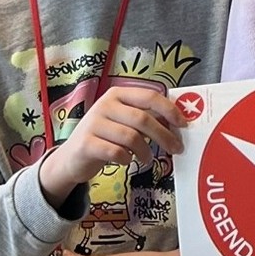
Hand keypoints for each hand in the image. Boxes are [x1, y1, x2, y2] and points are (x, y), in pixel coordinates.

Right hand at [38, 86, 185, 207]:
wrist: (71, 158)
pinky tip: (127, 161)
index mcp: (118, 94)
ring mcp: (93, 123)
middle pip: (143, 119)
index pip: (150, 96)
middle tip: (177, 148)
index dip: (170, 110)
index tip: (184, 124)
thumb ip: (146, 118)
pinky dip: (127, 158)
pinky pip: (115, 152)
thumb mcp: (124, 122)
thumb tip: (177, 123)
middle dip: (164, 135)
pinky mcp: (85, 143)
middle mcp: (105, 105)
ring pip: (131, 137)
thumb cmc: (106, 137)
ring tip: (148, 159)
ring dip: (145, 151)